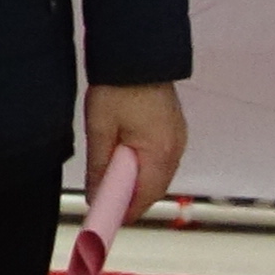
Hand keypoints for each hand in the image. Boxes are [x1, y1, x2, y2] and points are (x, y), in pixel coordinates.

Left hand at [83, 79, 186, 212]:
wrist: (136, 53)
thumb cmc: (120, 85)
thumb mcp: (100, 129)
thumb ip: (99, 167)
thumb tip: (96, 195)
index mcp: (160, 152)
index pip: (144, 198)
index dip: (123, 213)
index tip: (104, 221)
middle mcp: (175, 148)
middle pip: (153, 190)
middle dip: (128, 198)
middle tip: (101, 196)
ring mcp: (177, 139)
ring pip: (156, 176)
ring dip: (134, 181)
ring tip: (108, 172)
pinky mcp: (173, 130)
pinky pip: (160, 160)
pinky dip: (142, 165)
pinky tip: (123, 156)